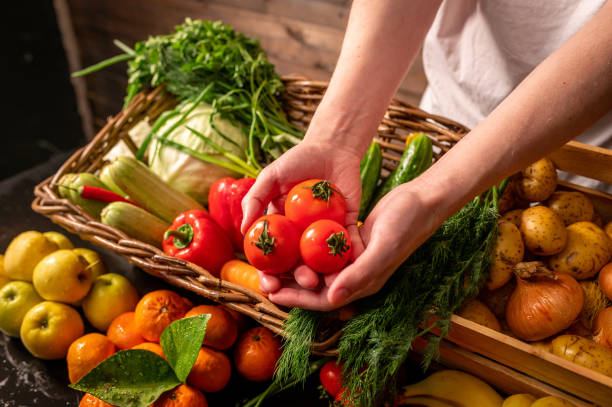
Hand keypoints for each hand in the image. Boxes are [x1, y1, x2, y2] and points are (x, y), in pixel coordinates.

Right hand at [241, 139, 365, 294]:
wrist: (330, 147)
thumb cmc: (297, 160)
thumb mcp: (271, 177)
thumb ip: (255, 200)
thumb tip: (243, 230)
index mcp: (281, 230)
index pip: (272, 259)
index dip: (269, 275)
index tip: (269, 286)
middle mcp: (302, 237)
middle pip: (299, 266)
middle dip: (300, 279)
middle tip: (305, 283)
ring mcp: (325, 233)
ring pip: (323, 261)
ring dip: (325, 274)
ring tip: (326, 281)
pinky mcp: (347, 226)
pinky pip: (349, 244)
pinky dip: (350, 255)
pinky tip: (350, 266)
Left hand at [266, 182, 442, 309]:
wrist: (420, 201)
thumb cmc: (406, 225)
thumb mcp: (382, 249)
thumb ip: (359, 275)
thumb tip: (331, 297)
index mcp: (362, 283)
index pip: (324, 300)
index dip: (297, 299)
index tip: (272, 293)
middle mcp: (355, 275)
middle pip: (316, 287)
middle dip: (290, 285)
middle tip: (263, 279)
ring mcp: (352, 258)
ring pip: (317, 268)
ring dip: (295, 267)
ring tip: (269, 262)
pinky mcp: (350, 241)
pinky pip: (323, 250)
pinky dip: (306, 248)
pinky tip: (288, 239)